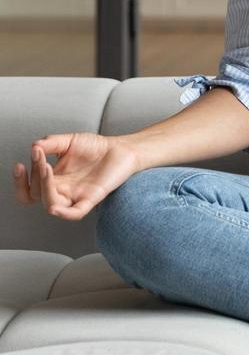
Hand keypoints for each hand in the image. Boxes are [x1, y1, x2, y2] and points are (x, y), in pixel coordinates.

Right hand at [12, 132, 139, 220]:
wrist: (122, 148)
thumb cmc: (96, 147)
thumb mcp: (69, 141)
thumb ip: (51, 143)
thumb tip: (34, 146)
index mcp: (55, 180)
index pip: (29, 190)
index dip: (20, 182)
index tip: (20, 164)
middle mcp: (63, 190)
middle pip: (36, 196)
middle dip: (34, 177)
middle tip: (39, 159)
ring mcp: (77, 195)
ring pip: (51, 205)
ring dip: (44, 188)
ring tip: (46, 168)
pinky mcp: (93, 197)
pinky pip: (76, 213)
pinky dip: (65, 214)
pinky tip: (55, 208)